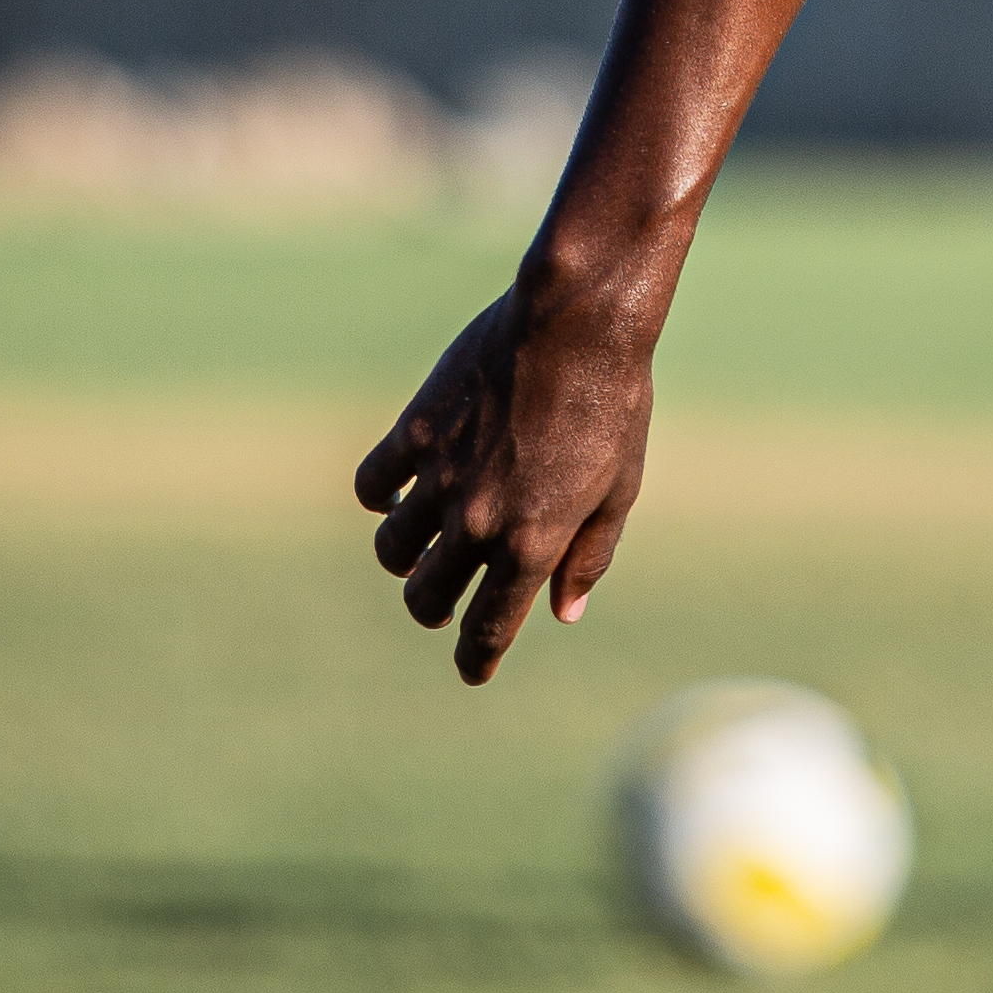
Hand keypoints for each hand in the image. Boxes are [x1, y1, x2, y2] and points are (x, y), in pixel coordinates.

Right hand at [354, 279, 660, 684]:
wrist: (578, 323)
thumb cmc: (613, 405)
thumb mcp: (619, 490)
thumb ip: (587, 557)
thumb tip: (563, 613)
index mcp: (531, 544)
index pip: (487, 630)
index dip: (477, 660)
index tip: (474, 670)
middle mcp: (477, 522)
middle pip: (427, 599)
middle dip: (435, 611)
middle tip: (447, 600)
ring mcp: (441, 478)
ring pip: (392, 552)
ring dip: (405, 560)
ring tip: (422, 546)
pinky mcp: (416, 431)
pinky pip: (372, 486)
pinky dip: (380, 498)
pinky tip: (398, 492)